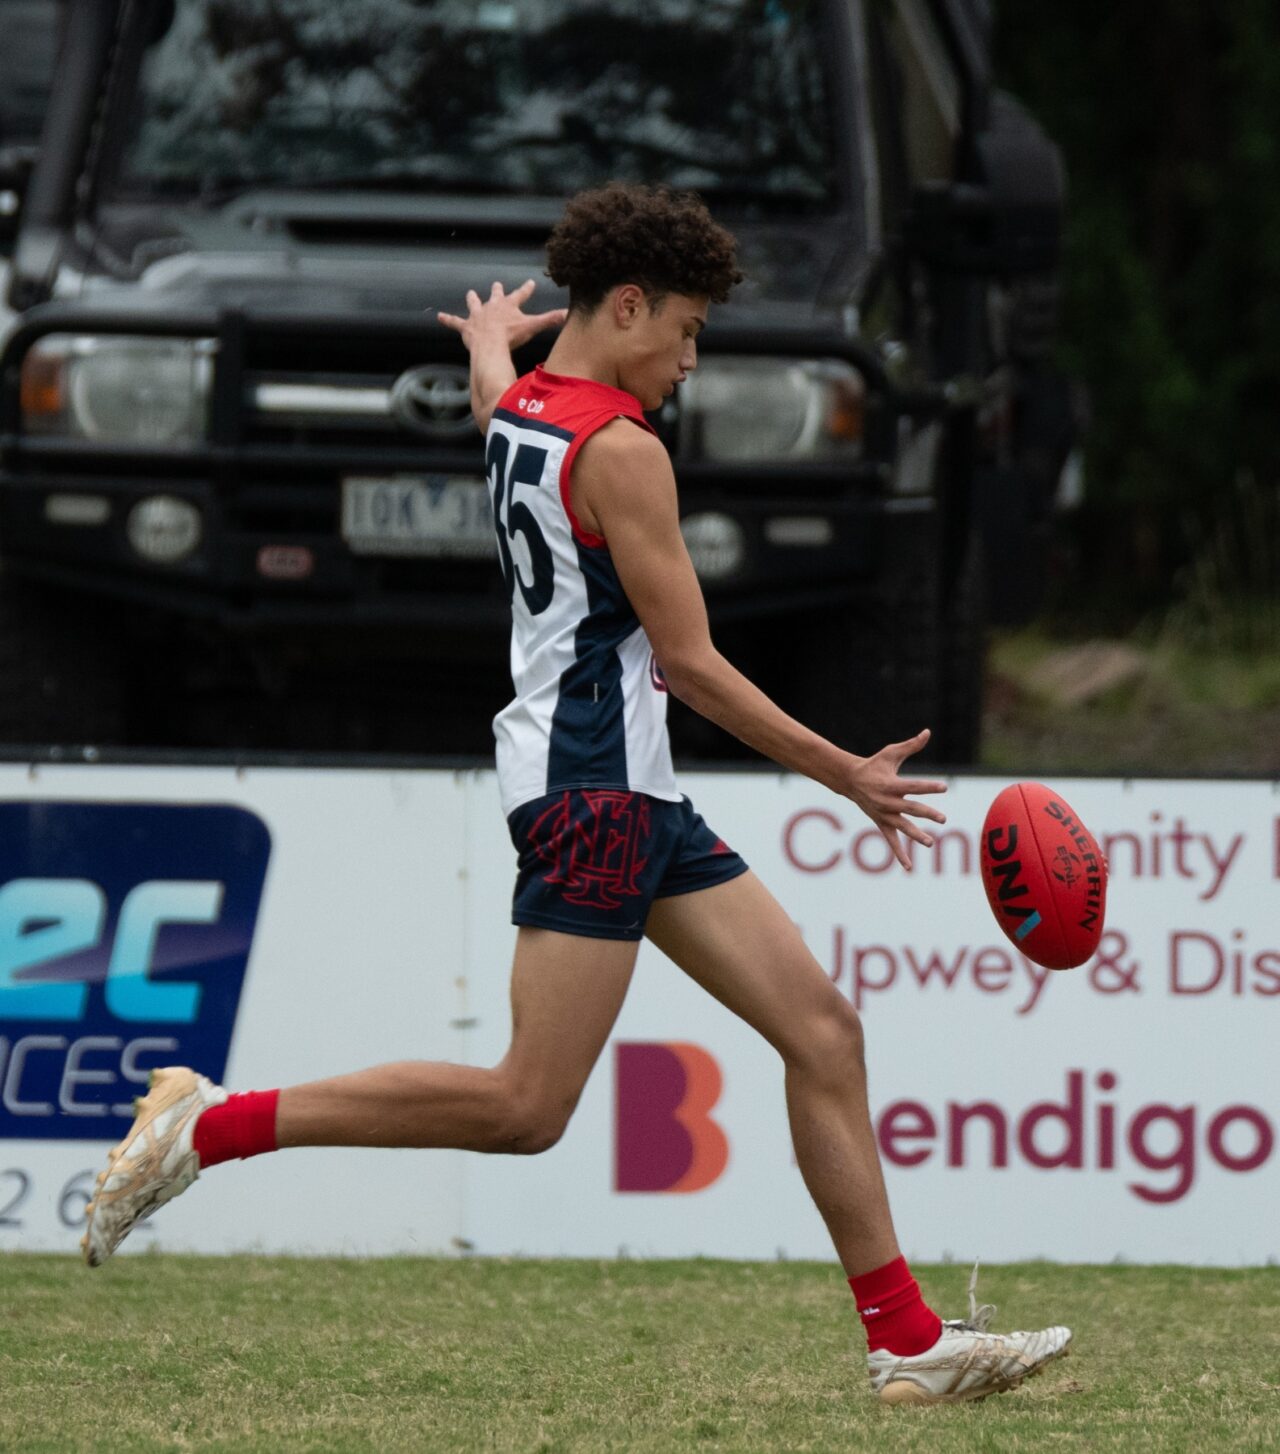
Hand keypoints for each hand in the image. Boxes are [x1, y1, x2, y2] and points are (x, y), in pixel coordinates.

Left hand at [438, 279, 566, 352]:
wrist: (490, 344)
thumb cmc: (511, 336)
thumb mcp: (533, 327)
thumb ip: (550, 320)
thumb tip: (568, 314)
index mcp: (509, 305)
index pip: (521, 294)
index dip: (526, 289)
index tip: (530, 282)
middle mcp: (492, 307)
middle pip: (496, 296)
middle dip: (497, 290)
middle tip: (497, 284)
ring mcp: (478, 316)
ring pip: (475, 304)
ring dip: (473, 300)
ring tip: (470, 294)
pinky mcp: (466, 327)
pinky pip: (455, 322)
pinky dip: (448, 320)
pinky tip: (439, 317)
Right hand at [843, 728, 946, 869]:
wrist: (850, 780)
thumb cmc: (874, 764)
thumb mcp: (891, 753)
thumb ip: (911, 745)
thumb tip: (928, 732)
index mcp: (891, 784)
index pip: (913, 786)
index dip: (929, 786)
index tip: (944, 787)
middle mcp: (887, 802)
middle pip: (910, 808)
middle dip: (927, 813)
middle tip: (943, 818)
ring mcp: (883, 815)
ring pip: (902, 827)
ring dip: (916, 836)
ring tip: (931, 843)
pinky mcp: (881, 824)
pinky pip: (891, 841)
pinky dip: (899, 855)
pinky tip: (909, 867)